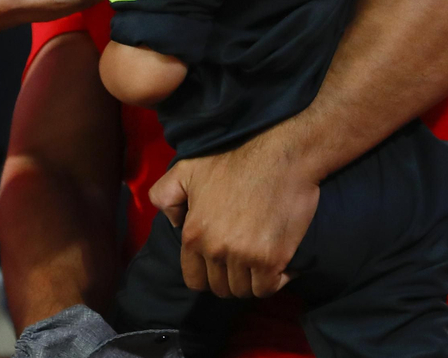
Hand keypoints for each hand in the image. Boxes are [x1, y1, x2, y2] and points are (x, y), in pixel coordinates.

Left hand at [148, 127, 322, 298]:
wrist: (281, 156)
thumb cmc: (235, 160)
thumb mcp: (187, 169)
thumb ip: (165, 195)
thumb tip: (173, 223)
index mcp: (193, 234)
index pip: (194, 279)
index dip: (207, 273)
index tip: (220, 261)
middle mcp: (215, 249)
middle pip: (220, 288)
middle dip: (229, 277)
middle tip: (242, 258)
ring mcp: (244, 256)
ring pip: (243, 291)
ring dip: (251, 279)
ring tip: (258, 260)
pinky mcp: (272, 259)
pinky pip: (268, 288)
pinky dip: (273, 280)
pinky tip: (276, 263)